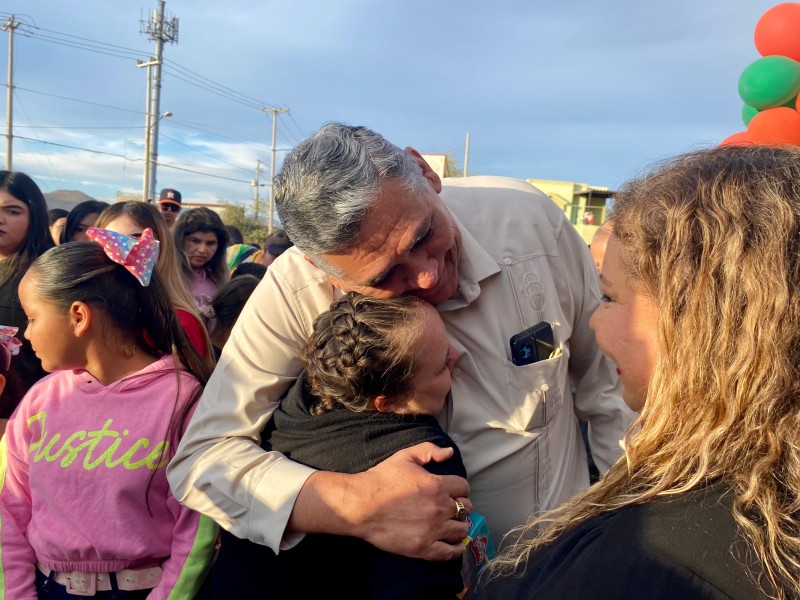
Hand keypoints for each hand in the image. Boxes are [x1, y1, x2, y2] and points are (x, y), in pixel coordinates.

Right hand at [352, 442, 471, 560]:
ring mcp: (433, 530)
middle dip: (461, 505)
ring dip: (459, 525)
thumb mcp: (405, 457)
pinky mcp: (423, 548)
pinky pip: (450, 552)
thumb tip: (449, 452)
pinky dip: (456, 548)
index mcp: (437, 485)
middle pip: (465, 508)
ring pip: (461, 530)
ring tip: (452, 524)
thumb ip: (429, 451)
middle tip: (452, 507)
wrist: (361, 505)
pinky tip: (455, 544)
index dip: (459, 488)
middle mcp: (439, 508)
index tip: (453, 491)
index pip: (464, 487)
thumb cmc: (382, 479)